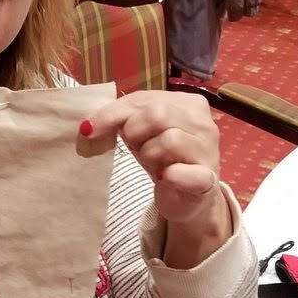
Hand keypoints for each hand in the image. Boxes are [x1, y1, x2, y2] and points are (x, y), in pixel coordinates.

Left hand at [82, 90, 221, 224]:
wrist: (186, 198)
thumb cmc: (162, 158)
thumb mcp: (141, 133)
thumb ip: (122, 119)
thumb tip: (89, 125)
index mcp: (188, 103)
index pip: (144, 98)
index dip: (113, 113)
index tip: (89, 128)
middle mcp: (203, 122)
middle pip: (157, 114)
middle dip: (135, 132)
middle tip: (135, 148)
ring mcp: (208, 150)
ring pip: (168, 141)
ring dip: (149, 155)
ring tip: (154, 163)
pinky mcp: (207, 180)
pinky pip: (183, 172)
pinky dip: (170, 175)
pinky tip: (165, 176)